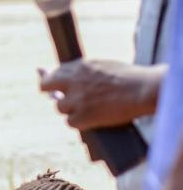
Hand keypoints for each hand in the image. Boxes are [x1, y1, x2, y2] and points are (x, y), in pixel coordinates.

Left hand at [38, 60, 161, 130]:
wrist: (144, 89)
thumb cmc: (128, 78)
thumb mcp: (102, 67)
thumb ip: (79, 73)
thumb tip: (52, 79)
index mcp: (79, 66)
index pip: (52, 73)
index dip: (51, 81)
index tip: (53, 87)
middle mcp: (73, 81)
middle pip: (45, 86)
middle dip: (52, 93)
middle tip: (63, 98)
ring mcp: (76, 99)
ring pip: (61, 107)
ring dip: (72, 109)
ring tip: (94, 106)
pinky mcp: (81, 116)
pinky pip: (71, 122)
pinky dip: (81, 122)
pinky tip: (95, 117)